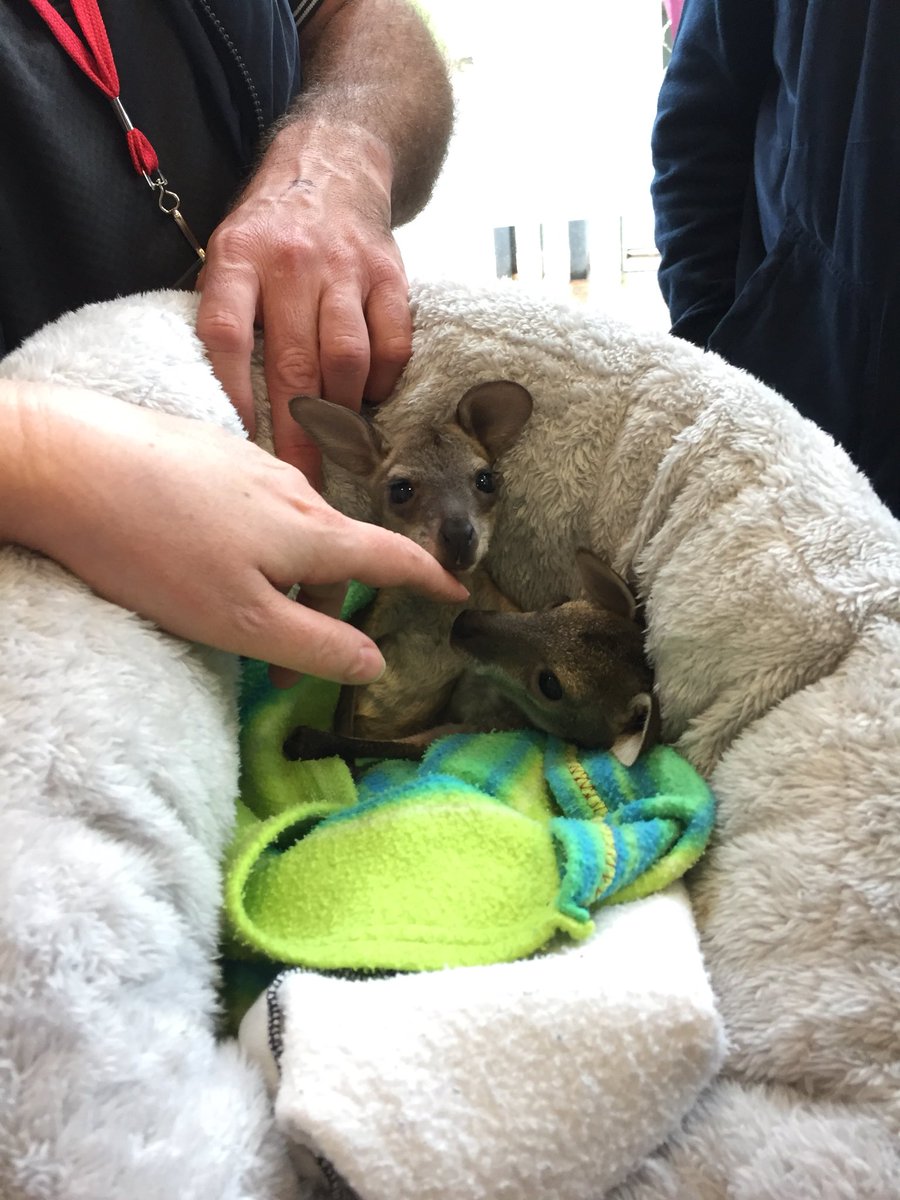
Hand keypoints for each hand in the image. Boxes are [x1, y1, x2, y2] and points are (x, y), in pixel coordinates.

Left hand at [8, 386, 466, 682]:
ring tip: (237, 616)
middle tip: (284, 669)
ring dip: (283, 578)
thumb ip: (315, 645)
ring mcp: (248, 464)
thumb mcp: (241, 621)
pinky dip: (250, 544)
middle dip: (325, 609)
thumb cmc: (155, 551)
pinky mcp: (209, 453)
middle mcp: (292, 490)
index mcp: (311, 533)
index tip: (457, 591)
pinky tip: (206, 559)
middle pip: (335, 553)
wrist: (68, 462)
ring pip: (291, 531)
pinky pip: (253, 506)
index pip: (390, 558)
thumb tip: (375, 664)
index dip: (428, 579)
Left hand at [195, 123, 411, 487]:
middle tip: (300, 479)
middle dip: (297, 431)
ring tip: (338, 438)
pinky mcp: (389, 274)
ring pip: (347, 359)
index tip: (238, 443)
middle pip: (294, 363)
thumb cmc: (270, 229)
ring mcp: (345, 268)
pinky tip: (371, 392)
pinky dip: (384, 379)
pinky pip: (392, 343)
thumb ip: (226, 313)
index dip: (231, 395)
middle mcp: (291, 261)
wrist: (332, 165)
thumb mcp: (228, 253)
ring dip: (343, 408)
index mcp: (239, 258)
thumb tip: (222, 400)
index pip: (227, 335)